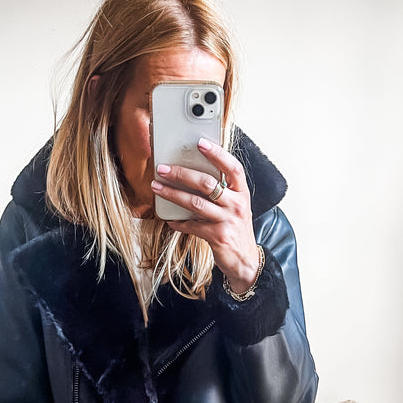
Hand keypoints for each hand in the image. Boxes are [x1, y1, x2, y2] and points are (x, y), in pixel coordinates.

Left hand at [151, 137, 259, 293]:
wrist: (245, 260)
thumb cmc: (236, 228)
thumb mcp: (235, 206)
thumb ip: (222, 191)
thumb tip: (193, 173)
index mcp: (242, 193)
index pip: (233, 168)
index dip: (218, 154)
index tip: (200, 143)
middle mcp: (237, 204)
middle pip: (207, 183)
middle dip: (181, 174)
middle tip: (162, 169)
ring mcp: (227, 221)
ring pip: (195, 203)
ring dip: (172, 194)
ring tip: (157, 187)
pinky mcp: (218, 236)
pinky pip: (192, 225)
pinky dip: (178, 222)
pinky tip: (170, 219)